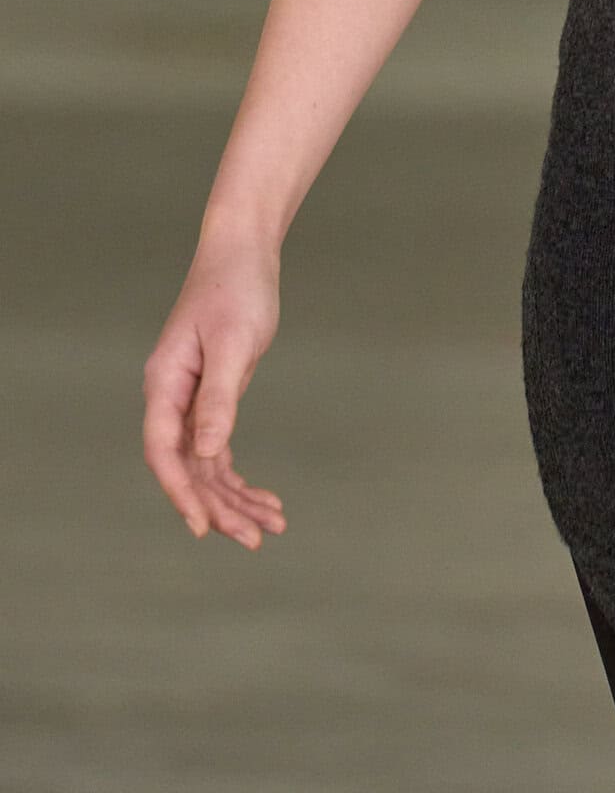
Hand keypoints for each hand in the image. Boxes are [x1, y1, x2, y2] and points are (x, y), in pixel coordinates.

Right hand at [142, 230, 286, 549]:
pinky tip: (266, 500)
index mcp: (165, 383)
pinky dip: (240, 477)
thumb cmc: (236, 289)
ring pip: (206, 465)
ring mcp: (191, 401)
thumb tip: (207, 453)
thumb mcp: (233, 343)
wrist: (244, 253)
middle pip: (187, 467)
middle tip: (256, 539)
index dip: (181, 492)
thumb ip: (219, 398)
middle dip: (219, 506)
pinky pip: (220, 451)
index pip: (163, 451)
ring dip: (235, 498)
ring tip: (272, 527)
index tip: (203, 528)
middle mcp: (172, 397)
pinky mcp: (214, 398)